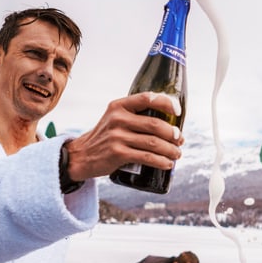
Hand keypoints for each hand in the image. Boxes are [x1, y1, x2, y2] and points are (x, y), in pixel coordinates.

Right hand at [63, 93, 184, 181]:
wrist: (81, 156)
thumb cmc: (104, 138)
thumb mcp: (114, 119)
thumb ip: (134, 116)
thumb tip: (167, 122)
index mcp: (119, 106)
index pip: (147, 98)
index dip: (166, 103)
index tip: (178, 112)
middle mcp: (118, 119)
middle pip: (155, 124)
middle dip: (172, 134)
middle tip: (179, 140)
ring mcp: (117, 136)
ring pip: (153, 143)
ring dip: (170, 150)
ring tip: (177, 154)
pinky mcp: (118, 153)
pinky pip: (146, 157)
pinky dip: (161, 161)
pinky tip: (167, 164)